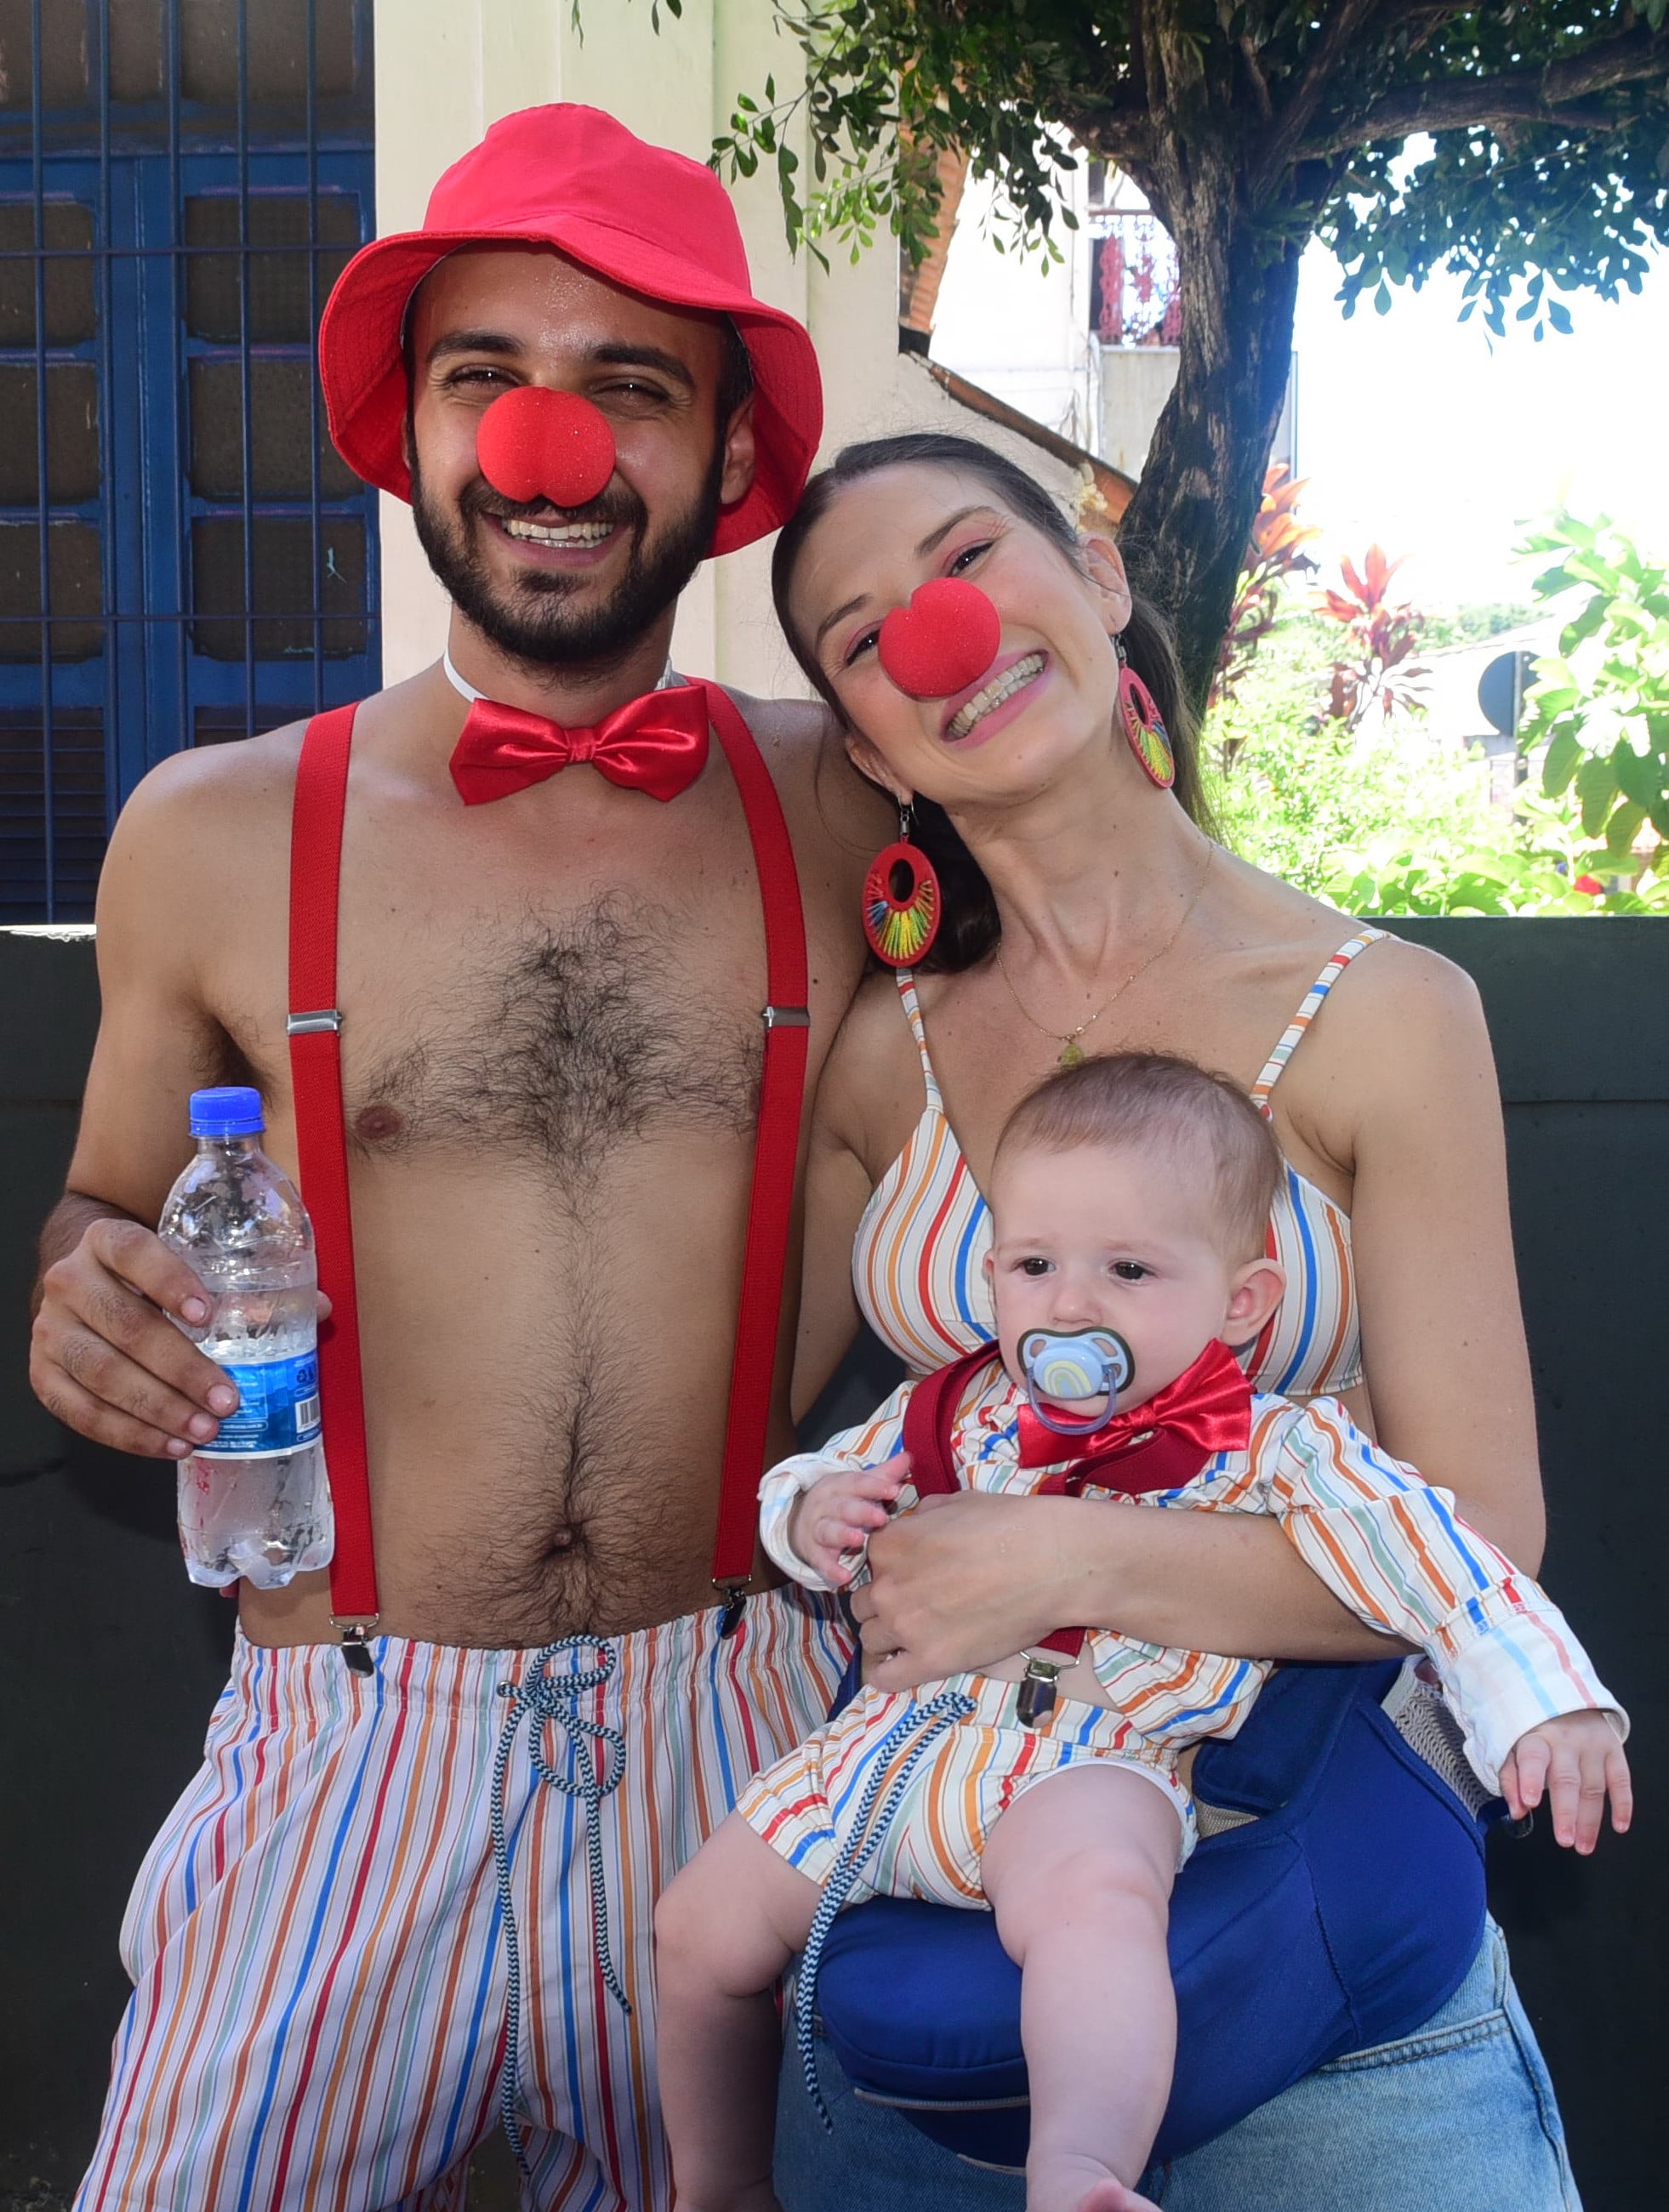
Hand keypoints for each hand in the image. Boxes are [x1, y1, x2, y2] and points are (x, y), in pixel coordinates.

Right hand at [789, 1454, 908, 1585]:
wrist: (800, 1519)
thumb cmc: (841, 1501)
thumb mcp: (858, 1485)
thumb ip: (884, 1475)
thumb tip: (909, 1456)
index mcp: (838, 1485)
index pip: (856, 1483)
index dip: (875, 1486)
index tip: (895, 1490)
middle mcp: (825, 1505)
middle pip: (843, 1507)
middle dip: (861, 1512)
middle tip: (881, 1517)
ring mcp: (816, 1528)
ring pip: (828, 1530)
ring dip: (843, 1535)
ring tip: (859, 1541)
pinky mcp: (812, 1551)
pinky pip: (820, 1560)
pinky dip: (830, 1569)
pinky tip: (844, 1578)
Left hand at [848, 1489, 1095, 1689]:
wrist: (1050, 1563)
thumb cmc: (1009, 1525)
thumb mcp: (956, 1503)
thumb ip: (923, 1518)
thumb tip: (917, 1525)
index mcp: (889, 1545)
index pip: (869, 1563)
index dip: (890, 1569)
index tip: (911, 1574)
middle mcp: (886, 1586)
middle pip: (863, 1603)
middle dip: (884, 1603)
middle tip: (915, 1605)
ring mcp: (905, 1627)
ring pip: (870, 1639)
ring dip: (886, 1637)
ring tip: (913, 1636)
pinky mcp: (929, 1661)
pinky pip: (886, 1678)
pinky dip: (887, 1675)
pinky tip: (900, 1668)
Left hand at [1499, 1710, 1631, 1853]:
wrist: (1569, 1703)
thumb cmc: (1537, 1732)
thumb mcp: (1514, 1747)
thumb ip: (1511, 1780)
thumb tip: (1517, 1812)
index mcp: (1536, 1737)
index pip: (1532, 1758)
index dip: (1530, 1779)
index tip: (1530, 1802)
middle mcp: (1565, 1741)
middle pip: (1567, 1779)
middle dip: (1566, 1812)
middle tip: (1564, 1840)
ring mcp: (1592, 1745)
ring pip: (1593, 1787)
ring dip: (1590, 1820)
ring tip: (1583, 1845)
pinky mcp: (1614, 1750)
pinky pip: (1621, 1780)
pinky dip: (1622, 1804)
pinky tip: (1619, 1826)